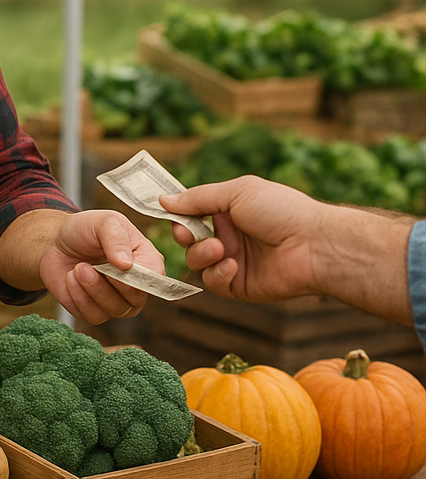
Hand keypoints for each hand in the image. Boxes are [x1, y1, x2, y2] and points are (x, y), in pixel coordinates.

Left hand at [37, 209, 163, 324]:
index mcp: (145, 259)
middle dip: (109, 283)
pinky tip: (71, 278)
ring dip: (91, 288)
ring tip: (78, 268)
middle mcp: (135, 285)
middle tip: (87, 265)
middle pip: (136, 299)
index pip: (156, 278)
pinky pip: (92, 315)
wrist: (55, 242)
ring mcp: (117, 301)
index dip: (138, 278)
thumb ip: (116, 238)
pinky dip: (78, 296)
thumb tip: (127, 265)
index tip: (118, 265)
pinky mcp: (95, 312)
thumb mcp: (102, 222)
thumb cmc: (84, 229)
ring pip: (114, 310)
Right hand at [160, 175, 319, 301]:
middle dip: (184, 235)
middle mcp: (229, 235)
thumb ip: (198, 198)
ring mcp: (233, 260)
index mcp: (228, 210)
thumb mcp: (236, 193)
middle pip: (188, 239)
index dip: (179, 214)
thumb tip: (163, 200)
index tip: (168, 213)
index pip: (191, 213)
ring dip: (201, 254)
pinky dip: (217, 274)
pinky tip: (232, 266)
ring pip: (196, 262)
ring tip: (219, 248)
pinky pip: (214, 283)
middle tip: (186, 233)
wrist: (315, 245)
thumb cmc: (280, 210)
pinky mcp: (240, 286)